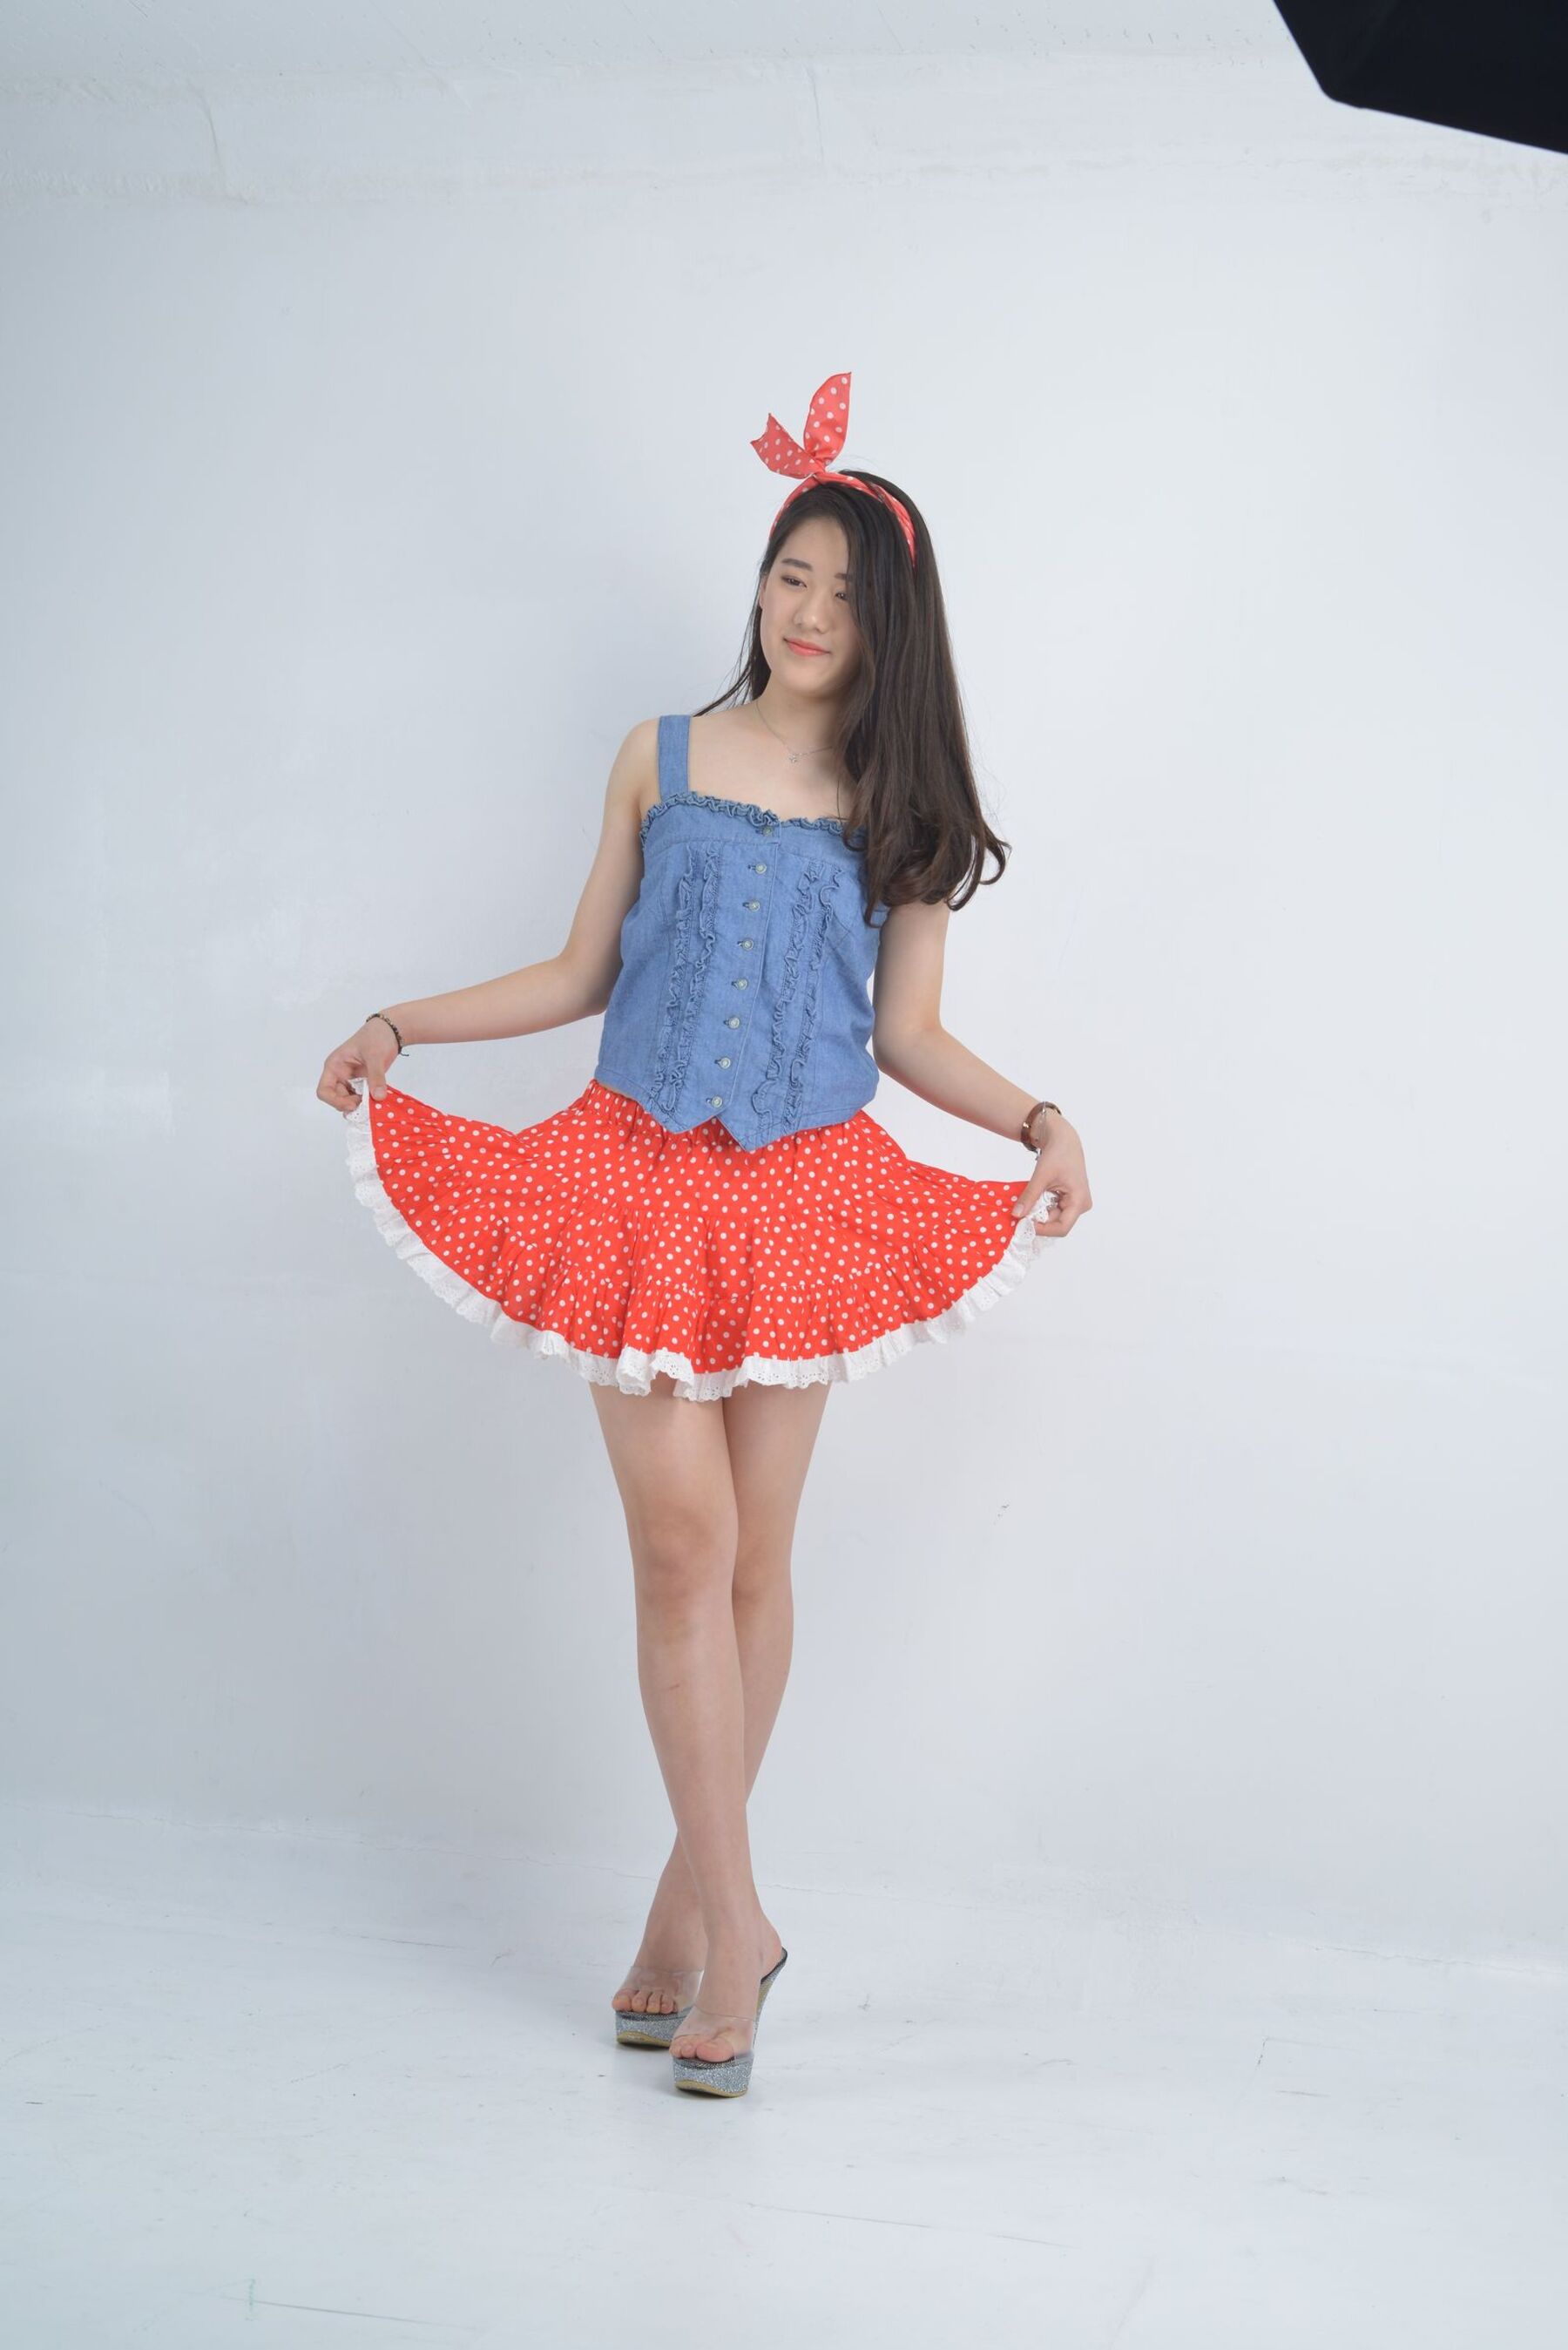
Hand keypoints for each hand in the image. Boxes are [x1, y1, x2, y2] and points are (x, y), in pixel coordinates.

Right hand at [317, 1021, 399, 1114]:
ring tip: (373, 1105)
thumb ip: (376, 1076)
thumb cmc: (376, 1036)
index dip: (335, 1101)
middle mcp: (340, 1075)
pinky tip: (377, 1102)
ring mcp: (351, 1080)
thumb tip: (378, 1096)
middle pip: (337, 1099)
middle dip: (350, 1105)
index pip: (324, 1091)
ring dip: (359, 1106)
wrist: (390, 1031)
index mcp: (335, 1066)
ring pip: (349, 1101)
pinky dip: (368, 1102)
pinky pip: (361, 1098)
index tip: (353, 1104)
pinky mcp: (363, 1083)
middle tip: (367, 1106)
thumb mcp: (375, 1055)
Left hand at [1012, 1114, 1091, 1237]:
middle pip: (1056, 1223)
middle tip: (1019, 1215)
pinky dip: (1040, 1206)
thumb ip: (1029, 1197)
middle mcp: (1080, 1205)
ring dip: (1037, 1213)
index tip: (1024, 1224)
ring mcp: (1074, 1203)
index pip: (1061, 1228)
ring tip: (1024, 1205)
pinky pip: (1052, 1209)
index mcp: (1080, 1201)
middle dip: (1037, 1220)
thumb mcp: (1041, 1176)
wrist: (1063, 1138)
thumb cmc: (1058, 1153)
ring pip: (1052, 1217)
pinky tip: (1031, 1201)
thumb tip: (1017, 1215)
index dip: (1042, 1229)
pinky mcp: (1067, 1199)